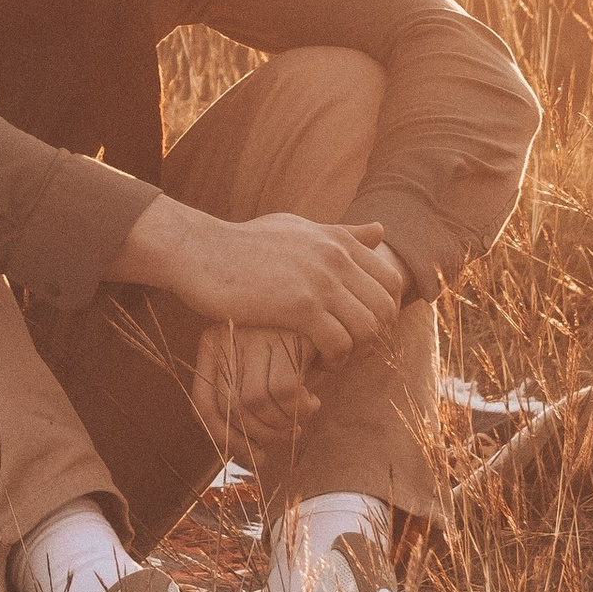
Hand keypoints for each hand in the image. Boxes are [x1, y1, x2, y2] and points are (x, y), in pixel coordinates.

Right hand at [109, 199, 405, 361]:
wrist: (201, 252)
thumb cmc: (245, 244)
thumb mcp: (297, 228)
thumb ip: (340, 232)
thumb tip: (380, 230)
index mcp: (337, 240)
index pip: (390, 281)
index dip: (384, 311)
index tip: (360, 327)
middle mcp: (335, 257)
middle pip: (385, 308)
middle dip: (374, 336)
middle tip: (350, 349)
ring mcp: (319, 281)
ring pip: (368, 328)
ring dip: (356, 351)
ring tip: (334, 359)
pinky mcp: (300, 306)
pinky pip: (340, 343)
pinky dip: (335, 360)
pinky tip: (317, 364)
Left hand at [192, 323, 311, 458]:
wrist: (327, 320)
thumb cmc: (291, 357)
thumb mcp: (261, 377)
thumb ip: (247, 410)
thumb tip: (250, 457)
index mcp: (212, 345)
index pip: (204, 403)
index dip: (226, 439)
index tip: (254, 456)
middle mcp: (227, 335)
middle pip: (231, 407)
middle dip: (261, 435)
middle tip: (284, 436)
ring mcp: (255, 333)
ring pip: (257, 402)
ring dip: (283, 423)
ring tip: (298, 419)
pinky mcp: (285, 335)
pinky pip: (285, 391)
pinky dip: (301, 409)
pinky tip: (311, 402)